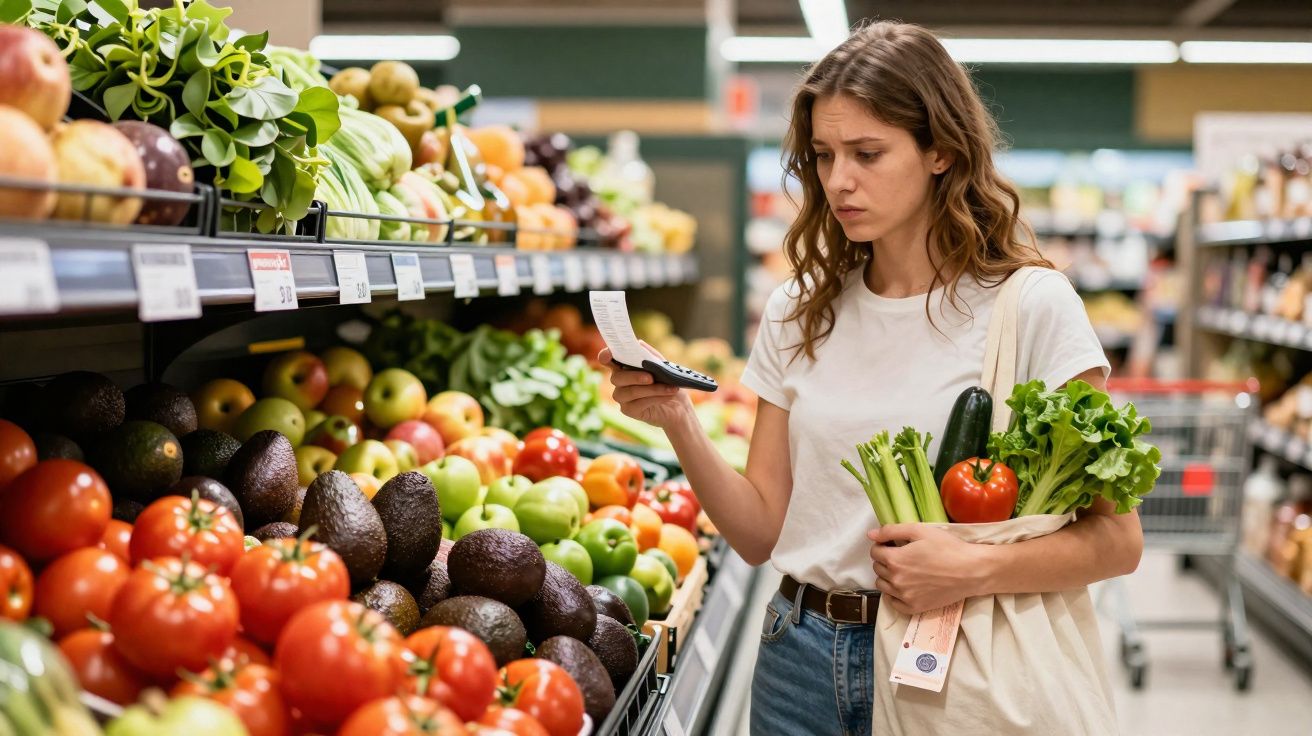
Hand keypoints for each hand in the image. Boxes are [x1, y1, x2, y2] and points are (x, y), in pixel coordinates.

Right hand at [599, 344, 692, 430]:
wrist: (680, 406)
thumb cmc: (669, 383)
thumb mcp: (664, 367)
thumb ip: (651, 356)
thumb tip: (639, 343)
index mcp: (624, 367)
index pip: (608, 360)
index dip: (605, 356)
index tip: (608, 354)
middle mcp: (620, 382)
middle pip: (617, 378)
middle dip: (634, 376)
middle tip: (651, 378)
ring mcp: (622, 398)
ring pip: (630, 392)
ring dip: (652, 389)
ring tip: (670, 388)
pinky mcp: (629, 411)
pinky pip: (638, 404)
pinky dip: (655, 398)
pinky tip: (668, 395)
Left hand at [867, 524, 991, 614]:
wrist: (971, 571)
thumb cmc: (947, 547)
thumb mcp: (920, 531)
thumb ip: (891, 531)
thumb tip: (870, 535)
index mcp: (895, 560)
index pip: (875, 552)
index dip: (882, 545)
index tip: (893, 545)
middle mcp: (896, 580)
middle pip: (877, 568)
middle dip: (885, 560)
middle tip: (902, 556)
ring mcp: (904, 596)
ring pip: (883, 586)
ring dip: (888, 577)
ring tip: (904, 570)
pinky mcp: (914, 608)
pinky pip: (894, 603)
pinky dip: (895, 595)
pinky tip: (906, 587)